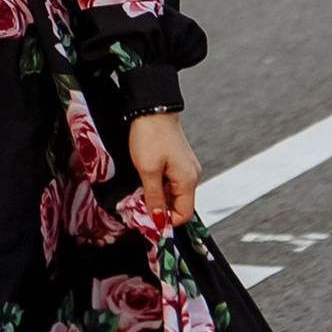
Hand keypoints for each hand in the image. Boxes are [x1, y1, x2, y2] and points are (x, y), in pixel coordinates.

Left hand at [127, 110, 200, 227]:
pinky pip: (171, 181)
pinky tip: (146, 179)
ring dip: (158, 196)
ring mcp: (185, 167)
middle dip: (161, 209)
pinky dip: (159, 185)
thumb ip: (154, 198)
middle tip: (140, 206)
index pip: (184, 214)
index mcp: (188, 180)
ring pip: (173, 193)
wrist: (152, 108)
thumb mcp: (148, 171)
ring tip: (141, 190)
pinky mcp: (178, 160)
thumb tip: (158, 220)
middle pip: (179, 204)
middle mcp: (191, 175)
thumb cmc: (151, 135)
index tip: (149, 223)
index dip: (167, 222)